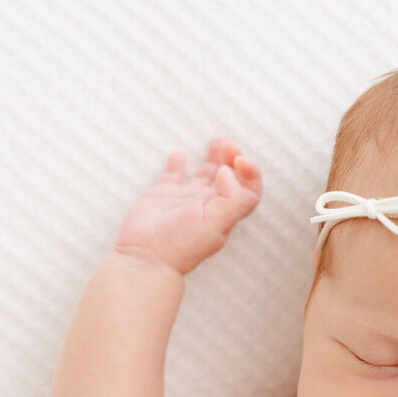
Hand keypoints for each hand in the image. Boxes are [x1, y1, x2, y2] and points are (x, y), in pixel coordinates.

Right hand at [115, 137, 262, 274]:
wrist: (145, 256)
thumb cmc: (181, 244)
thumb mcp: (215, 223)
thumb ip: (230, 198)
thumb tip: (228, 171)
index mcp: (225, 213)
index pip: (249, 191)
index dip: (252, 174)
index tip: (241, 160)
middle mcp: (208, 205)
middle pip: (230, 178)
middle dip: (234, 159)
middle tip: (229, 144)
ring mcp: (186, 200)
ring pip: (206, 174)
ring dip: (214, 157)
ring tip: (218, 140)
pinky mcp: (163, 196)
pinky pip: (175, 175)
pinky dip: (179, 163)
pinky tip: (181, 153)